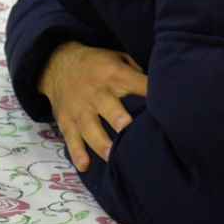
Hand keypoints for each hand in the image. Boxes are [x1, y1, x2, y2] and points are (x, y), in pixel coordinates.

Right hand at [37, 42, 147, 171]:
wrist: (56, 63)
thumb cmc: (96, 65)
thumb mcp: (117, 58)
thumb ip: (136, 74)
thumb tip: (160, 95)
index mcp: (114, 75)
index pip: (137, 84)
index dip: (152, 95)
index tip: (167, 110)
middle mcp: (97, 93)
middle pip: (109, 107)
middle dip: (120, 119)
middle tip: (129, 130)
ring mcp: (80, 108)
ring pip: (91, 128)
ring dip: (101, 142)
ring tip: (112, 157)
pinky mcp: (66, 121)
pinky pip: (71, 138)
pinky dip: (77, 152)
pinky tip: (84, 165)